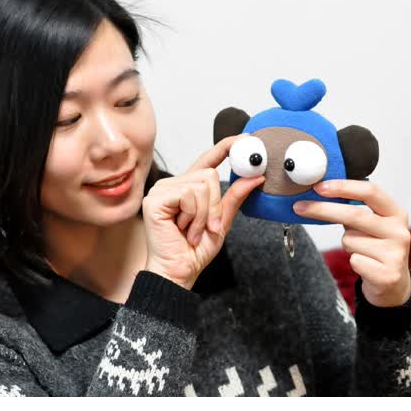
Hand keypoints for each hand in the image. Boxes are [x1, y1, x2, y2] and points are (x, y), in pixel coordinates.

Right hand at [142, 135, 264, 289]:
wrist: (179, 271)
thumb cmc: (194, 251)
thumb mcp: (222, 222)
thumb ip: (234, 198)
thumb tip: (255, 177)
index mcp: (187, 188)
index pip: (208, 160)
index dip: (226, 147)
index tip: (246, 139)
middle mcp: (173, 185)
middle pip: (208, 174)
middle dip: (215, 204)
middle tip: (210, 227)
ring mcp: (162, 190)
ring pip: (201, 185)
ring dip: (205, 214)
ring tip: (194, 231)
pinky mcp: (156, 199)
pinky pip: (189, 195)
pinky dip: (195, 216)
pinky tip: (185, 229)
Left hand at [293, 180, 410, 307]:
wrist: (391, 283)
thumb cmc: (373, 247)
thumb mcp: (369, 224)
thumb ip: (352, 208)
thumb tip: (318, 193)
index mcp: (395, 213)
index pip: (370, 192)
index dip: (343, 187)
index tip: (319, 186)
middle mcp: (399, 231)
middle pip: (354, 214)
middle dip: (323, 209)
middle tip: (299, 207)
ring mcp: (395, 253)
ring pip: (349, 240)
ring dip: (346, 244)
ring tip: (360, 250)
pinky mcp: (387, 274)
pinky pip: (354, 260)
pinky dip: (353, 261)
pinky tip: (365, 265)